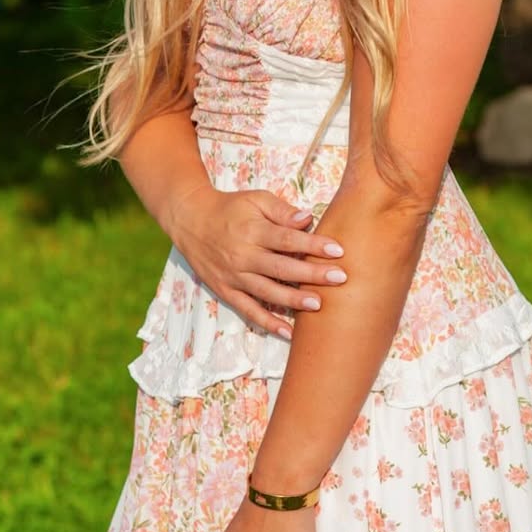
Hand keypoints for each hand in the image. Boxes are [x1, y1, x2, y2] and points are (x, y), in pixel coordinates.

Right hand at [170, 188, 347, 337]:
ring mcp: (234, 276)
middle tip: (340, 279)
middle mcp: (243, 256)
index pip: (288, 240)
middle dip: (312, 275)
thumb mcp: (256, 200)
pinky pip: (248, 310)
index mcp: (253, 231)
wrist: (191, 220)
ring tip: (318, 305)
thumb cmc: (231, 208)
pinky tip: (288, 332)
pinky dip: (267, 323)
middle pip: (282, 268)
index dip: (313, 245)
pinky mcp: (226, 291)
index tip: (338, 250)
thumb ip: (282, 210)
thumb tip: (307, 219)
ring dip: (293, 301)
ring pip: (267, 292)